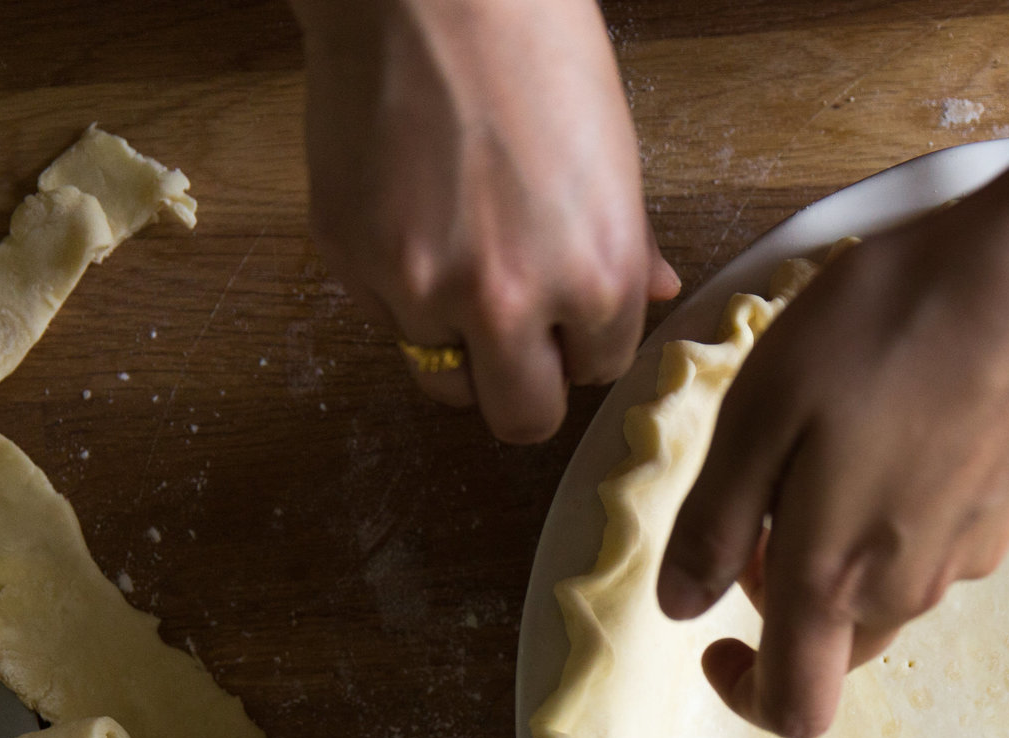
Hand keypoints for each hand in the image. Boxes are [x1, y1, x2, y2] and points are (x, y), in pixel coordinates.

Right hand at [295, 0, 678, 441]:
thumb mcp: (612, 152)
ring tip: (455, 259)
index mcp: (595, 277)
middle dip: (523, 385)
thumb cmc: (533, 47)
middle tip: (514, 338)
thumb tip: (656, 294)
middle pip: (522, 418)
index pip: (600, 371)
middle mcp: (510, 302)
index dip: (583, 342)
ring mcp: (420, 288)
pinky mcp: (352, 261)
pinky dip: (396, 291)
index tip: (569, 312)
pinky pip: (382, 319)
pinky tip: (410, 214)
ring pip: (443, 378)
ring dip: (453, 343)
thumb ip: (628, 243)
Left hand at [656, 193, 1008, 737]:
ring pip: (884, 590)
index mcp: (833, 578)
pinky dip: (898, 511)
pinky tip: (901, 418)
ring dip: (843, 548)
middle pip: (835, 644)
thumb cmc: (894, 330)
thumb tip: (680, 605)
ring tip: (836, 435)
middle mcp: (907, 590)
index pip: (792, 705)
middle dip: (787, 597)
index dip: (744, 692)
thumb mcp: (762, 409)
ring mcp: (968, 556)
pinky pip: (932, 543)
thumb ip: (715, 521)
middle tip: (770, 496)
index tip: (714, 638)